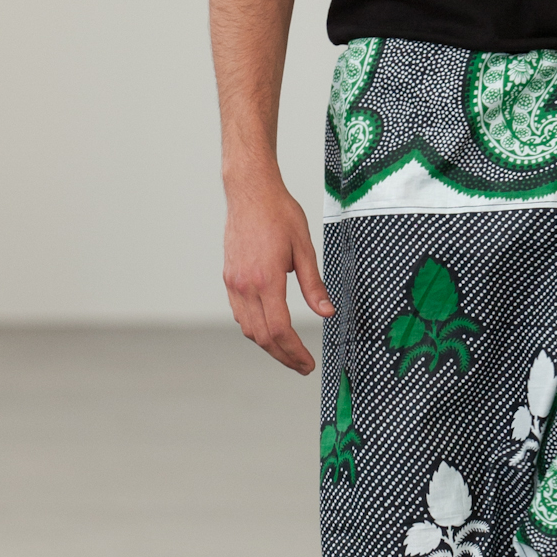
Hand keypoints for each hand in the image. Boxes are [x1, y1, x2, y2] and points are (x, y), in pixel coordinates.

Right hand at [223, 175, 333, 374]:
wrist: (250, 191)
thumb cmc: (278, 213)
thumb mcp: (304, 248)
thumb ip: (314, 285)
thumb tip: (327, 312)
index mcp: (266, 280)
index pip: (279, 330)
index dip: (294, 352)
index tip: (308, 363)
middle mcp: (245, 285)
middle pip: (262, 337)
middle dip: (283, 356)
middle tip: (302, 365)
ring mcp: (234, 283)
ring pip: (248, 329)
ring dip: (268, 345)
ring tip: (289, 351)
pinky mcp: (229, 278)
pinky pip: (240, 314)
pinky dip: (255, 328)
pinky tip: (270, 328)